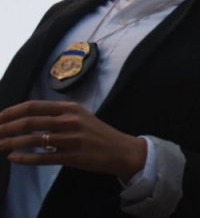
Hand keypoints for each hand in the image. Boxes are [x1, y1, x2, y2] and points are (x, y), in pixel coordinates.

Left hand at [0, 101, 146, 179]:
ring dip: (10, 142)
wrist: (122, 150)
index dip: (11, 112)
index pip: (33, 106)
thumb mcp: (80, 116)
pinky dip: (26, 158)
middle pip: (29, 121)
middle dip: (5, 127)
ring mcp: (71, 139)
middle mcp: (69, 121)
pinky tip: (13, 158)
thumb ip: (57, 115)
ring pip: (33, 139)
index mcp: (69, 108)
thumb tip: (28, 117)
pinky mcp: (73, 156)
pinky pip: (43, 157)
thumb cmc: (98, 134)